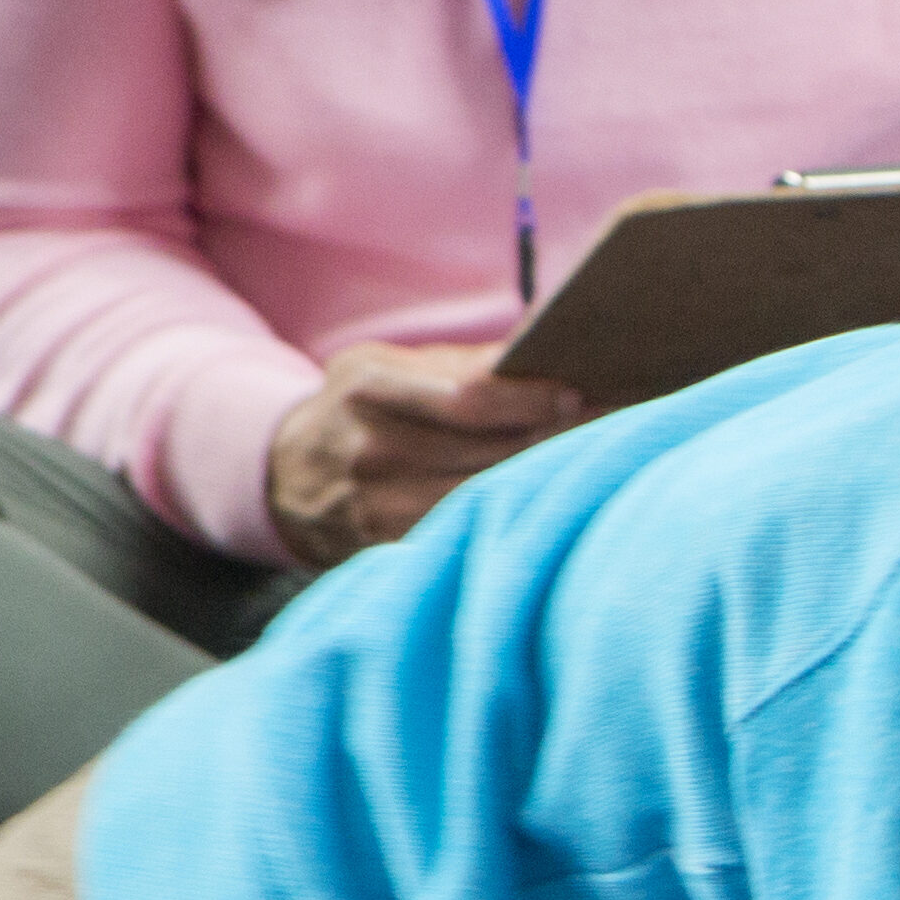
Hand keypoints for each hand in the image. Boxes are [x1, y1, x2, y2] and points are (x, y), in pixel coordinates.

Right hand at [265, 340, 580, 566]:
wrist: (281, 476)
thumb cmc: (360, 409)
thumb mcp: (387, 368)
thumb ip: (462, 364)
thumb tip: (546, 351)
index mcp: (369, 388)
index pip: (467, 397)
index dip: (530, 398)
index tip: (580, 393)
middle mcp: (369, 449)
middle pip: (487, 450)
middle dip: (556, 438)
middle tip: (618, 425)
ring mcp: (375, 506)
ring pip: (484, 497)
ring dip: (545, 481)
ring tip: (597, 463)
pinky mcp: (385, 549)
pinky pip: (463, 535)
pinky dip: (509, 520)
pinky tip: (549, 506)